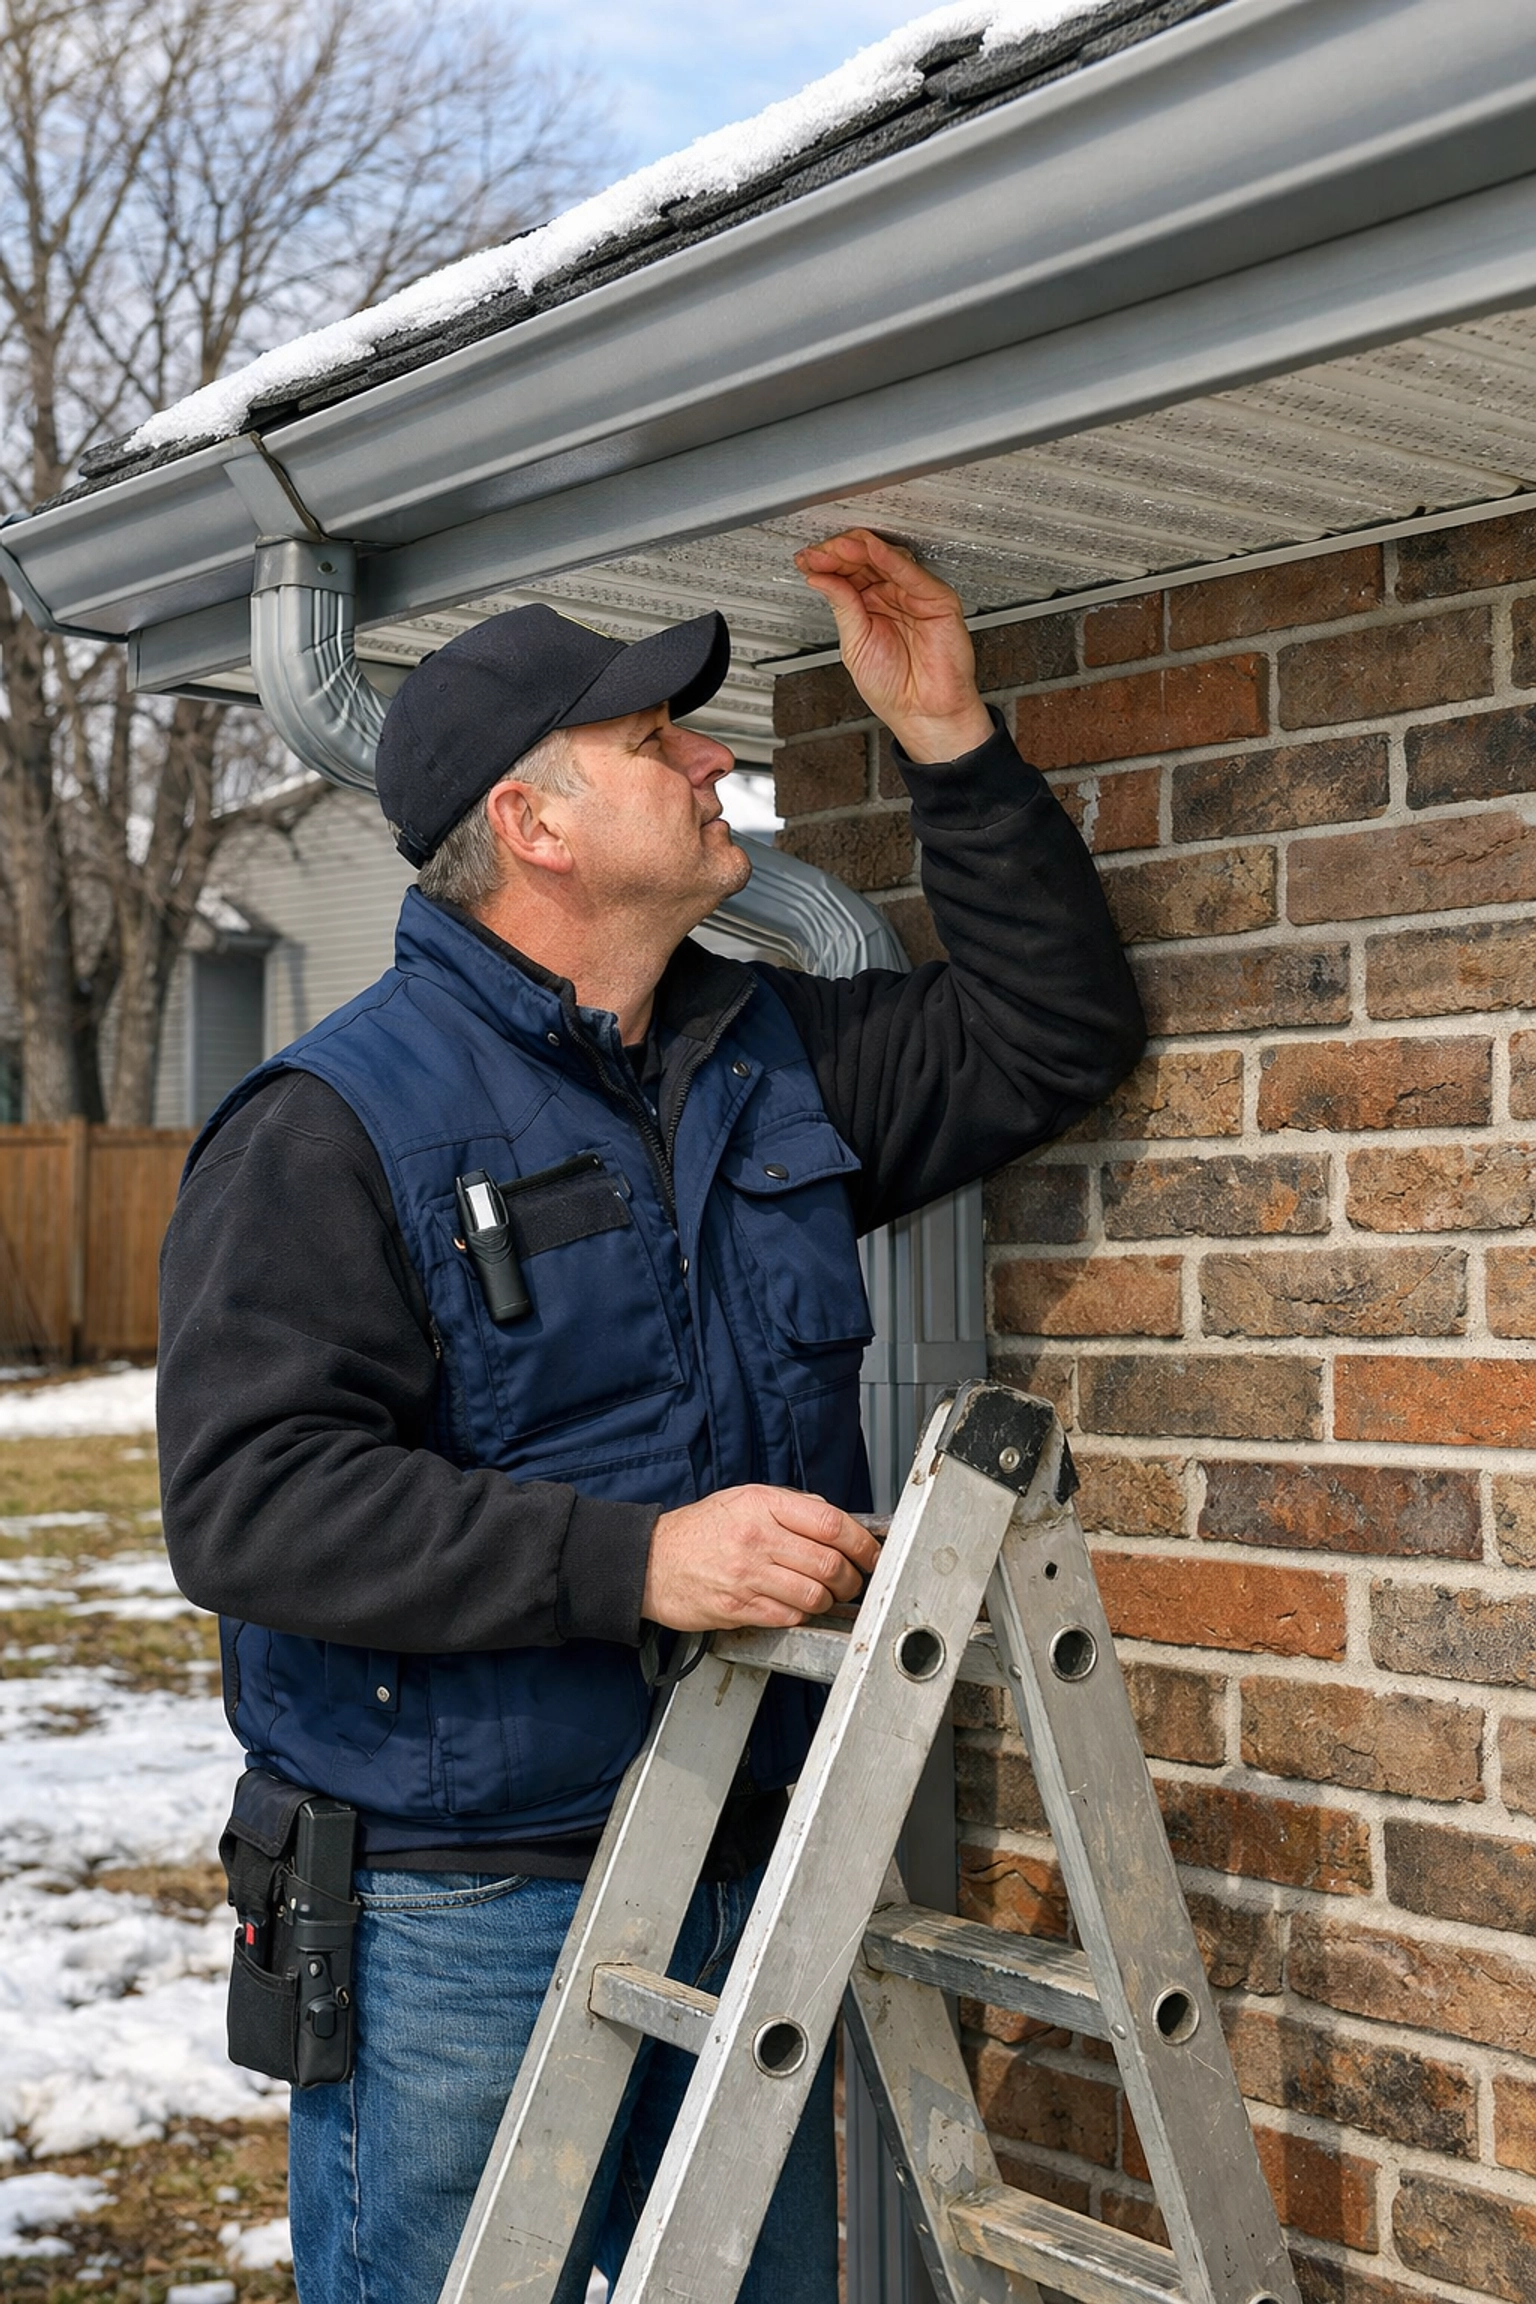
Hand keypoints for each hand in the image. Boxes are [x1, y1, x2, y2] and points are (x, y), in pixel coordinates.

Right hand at [642, 1485, 881, 1632]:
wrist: (649, 1561)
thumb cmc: (699, 1530)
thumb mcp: (744, 1499)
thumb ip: (792, 1507)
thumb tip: (837, 1522)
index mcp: (763, 1505)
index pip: (831, 1524)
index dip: (862, 1543)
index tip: (871, 1553)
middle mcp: (756, 1538)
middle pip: (829, 1564)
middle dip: (852, 1578)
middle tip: (854, 1580)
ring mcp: (746, 1576)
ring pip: (814, 1596)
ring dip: (830, 1600)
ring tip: (826, 1596)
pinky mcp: (737, 1609)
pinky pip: (789, 1617)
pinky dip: (801, 1615)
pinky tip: (796, 1606)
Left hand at [794, 528, 992, 762]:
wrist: (922, 713)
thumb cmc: (894, 688)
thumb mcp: (854, 644)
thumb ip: (842, 607)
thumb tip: (819, 577)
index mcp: (870, 605)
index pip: (847, 572)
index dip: (826, 563)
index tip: (805, 560)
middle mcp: (892, 595)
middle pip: (864, 559)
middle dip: (838, 553)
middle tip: (817, 554)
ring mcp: (914, 595)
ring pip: (886, 558)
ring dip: (860, 549)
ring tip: (836, 550)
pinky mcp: (938, 599)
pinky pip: (912, 573)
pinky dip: (891, 559)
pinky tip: (872, 551)